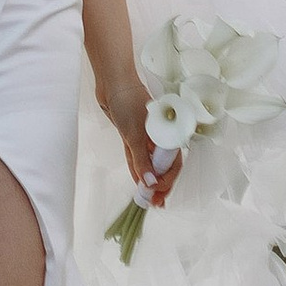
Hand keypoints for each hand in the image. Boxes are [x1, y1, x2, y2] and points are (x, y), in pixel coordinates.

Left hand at [100, 78, 170, 201]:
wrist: (112, 82)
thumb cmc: (128, 101)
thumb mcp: (134, 135)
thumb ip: (142, 161)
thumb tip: (150, 183)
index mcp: (167, 135)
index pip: (172, 165)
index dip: (167, 182)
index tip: (158, 194)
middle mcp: (158, 137)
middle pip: (162, 166)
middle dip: (160, 185)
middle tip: (155, 203)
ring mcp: (144, 137)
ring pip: (149, 163)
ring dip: (149, 180)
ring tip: (149, 199)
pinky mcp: (132, 135)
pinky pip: (137, 157)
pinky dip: (138, 170)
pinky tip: (140, 183)